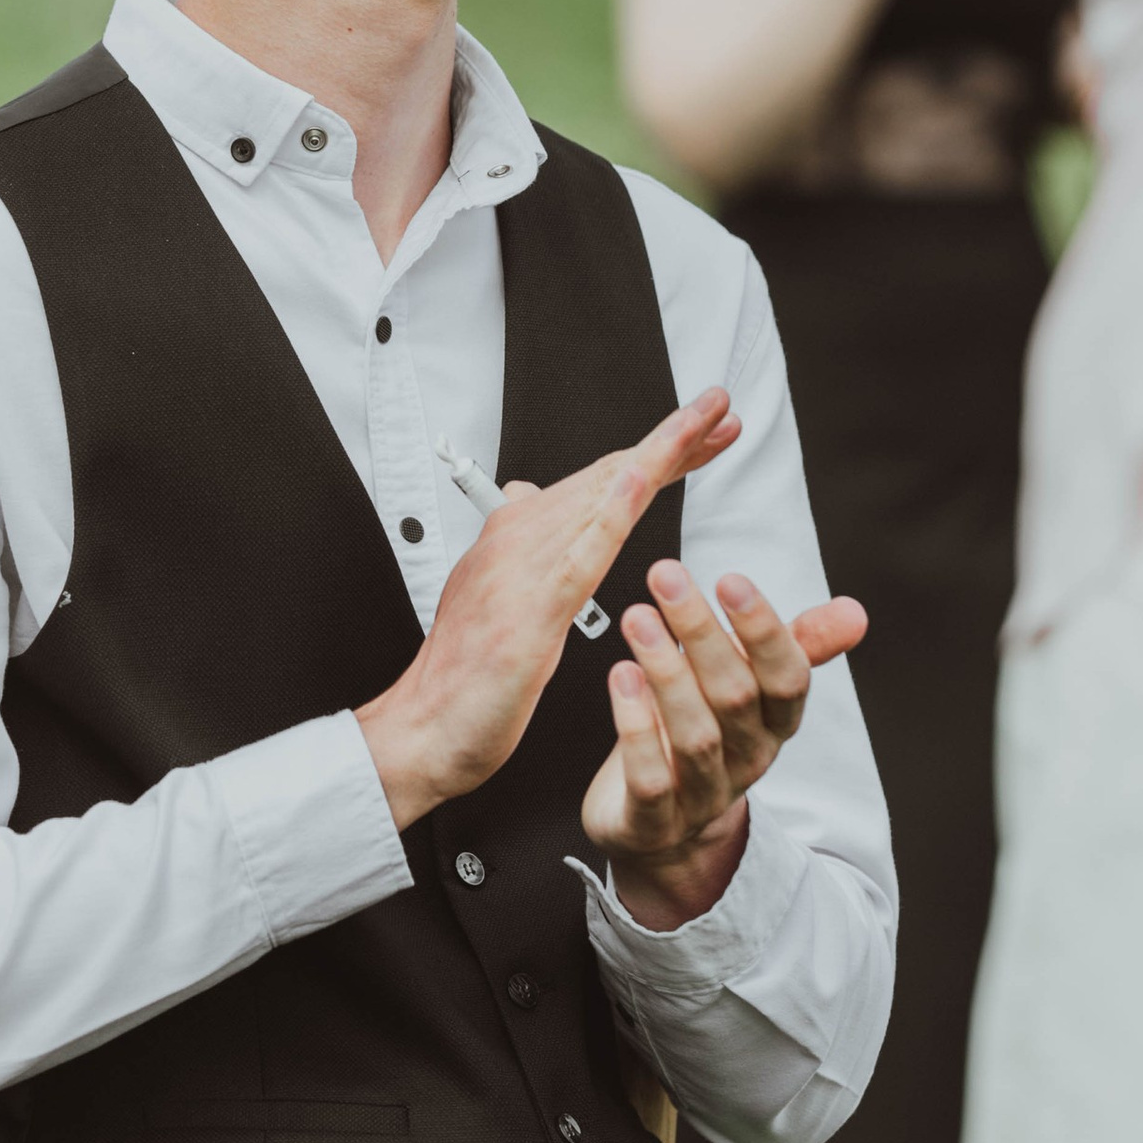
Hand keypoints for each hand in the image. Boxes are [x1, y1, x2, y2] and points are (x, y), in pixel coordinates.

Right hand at [354, 392, 740, 829]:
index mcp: (513, 538)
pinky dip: (611, 512)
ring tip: (702, 425)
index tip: (703, 431)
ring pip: (598, 498)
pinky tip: (642, 479)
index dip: (655, 452)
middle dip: (670, 439)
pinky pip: (579, 553)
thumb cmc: (462, 677)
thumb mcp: (493, 598)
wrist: (421, 732)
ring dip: (655, 455)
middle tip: (721, 409)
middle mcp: (514, 541)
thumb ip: (515, 547)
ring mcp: (519, 573)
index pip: (597, 481)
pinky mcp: (526, 614)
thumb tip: (523, 495)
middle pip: (606, 476)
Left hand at [583, 562, 866, 930]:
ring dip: (666, 672)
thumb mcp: (750, 685)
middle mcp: (748, 759)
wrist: (660, 826)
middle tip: (667, 577)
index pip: (787, 677)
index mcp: (775, 723)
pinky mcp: (655, 822)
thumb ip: (796, 645)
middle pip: (736, 696)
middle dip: (702, 633)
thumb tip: (856, 612)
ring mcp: (703, 795)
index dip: (763, 630)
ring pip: (694, 735)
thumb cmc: (704, 731)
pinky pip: (651, 779)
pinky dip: (635, 728)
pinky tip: (620, 677)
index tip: (731, 579)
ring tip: (638, 618)